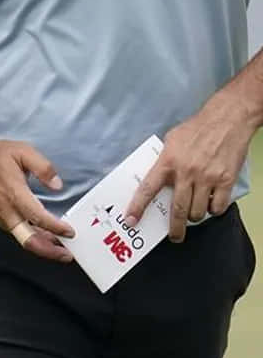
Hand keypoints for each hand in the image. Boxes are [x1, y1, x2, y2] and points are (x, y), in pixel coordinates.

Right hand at [0, 138, 75, 261]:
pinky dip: (30, 238)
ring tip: (59, 246)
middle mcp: (6, 210)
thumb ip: (43, 167)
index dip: (56, 228)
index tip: (70, 231)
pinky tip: (41, 234)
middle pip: (29, 240)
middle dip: (50, 251)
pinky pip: (16, 232)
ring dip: (42, 245)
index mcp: (14, 193)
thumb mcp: (22, 151)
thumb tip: (57, 185)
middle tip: (67, 254)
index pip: (39, 218)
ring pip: (23, 239)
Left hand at [125, 95, 254, 240]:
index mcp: (168, 161)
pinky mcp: (225, 180)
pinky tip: (211, 202)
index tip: (131, 220)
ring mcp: (207, 177)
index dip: (138, 206)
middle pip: (178, 209)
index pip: (148, 188)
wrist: (226, 120)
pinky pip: (217, 206)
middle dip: (175, 228)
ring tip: (195, 212)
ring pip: (198, 211)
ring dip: (195, 216)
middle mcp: (186, 172)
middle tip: (174, 237)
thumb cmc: (196, 128)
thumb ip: (164, 159)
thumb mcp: (171, 140)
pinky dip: (214, 209)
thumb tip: (158, 177)